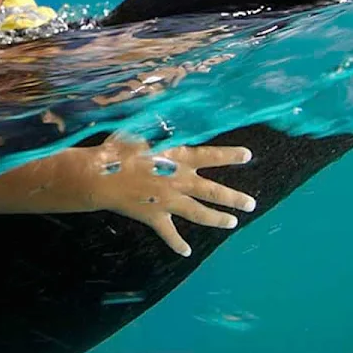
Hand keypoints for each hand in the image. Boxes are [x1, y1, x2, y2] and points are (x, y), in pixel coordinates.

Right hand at [88, 134, 256, 256]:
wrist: (101, 178)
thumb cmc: (118, 150)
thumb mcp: (141, 129)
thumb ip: (158, 124)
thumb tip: (161, 99)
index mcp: (179, 158)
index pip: (212, 156)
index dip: (231, 155)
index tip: (248, 156)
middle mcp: (180, 182)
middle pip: (214, 192)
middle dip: (235, 199)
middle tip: (252, 205)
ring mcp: (169, 202)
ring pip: (200, 214)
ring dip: (218, 220)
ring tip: (232, 224)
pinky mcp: (155, 217)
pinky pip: (170, 233)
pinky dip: (177, 244)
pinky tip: (186, 252)